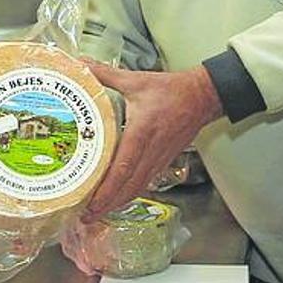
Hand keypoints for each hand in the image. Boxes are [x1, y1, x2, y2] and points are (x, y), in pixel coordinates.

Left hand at [83, 63, 222, 219]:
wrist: (202, 96)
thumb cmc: (169, 89)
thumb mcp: (136, 80)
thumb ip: (105, 74)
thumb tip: (80, 64)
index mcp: (142, 131)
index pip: (123, 167)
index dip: (106, 190)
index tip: (90, 204)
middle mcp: (151, 150)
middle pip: (128, 187)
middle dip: (107, 205)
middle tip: (86, 218)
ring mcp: (160, 159)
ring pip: (138, 188)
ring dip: (118, 203)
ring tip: (98, 214)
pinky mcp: (165, 161)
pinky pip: (146, 183)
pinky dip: (131, 194)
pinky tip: (119, 199)